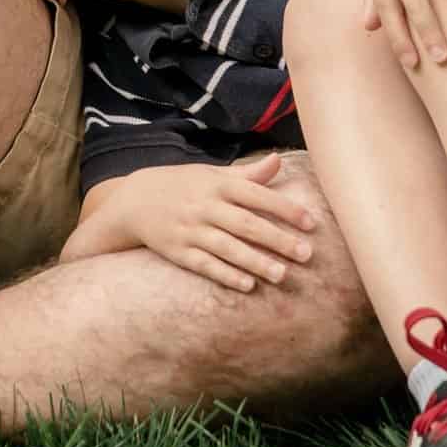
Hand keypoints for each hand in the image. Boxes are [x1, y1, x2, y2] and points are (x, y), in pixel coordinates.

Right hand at [60, 155, 317, 292]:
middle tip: (306, 254)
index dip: (285, 209)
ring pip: (227, 248)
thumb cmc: (185, 185)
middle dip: (277, 239)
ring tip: (282, 275)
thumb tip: (278, 161)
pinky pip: (205, 265)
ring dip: (255, 262)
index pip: (257, 195)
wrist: (134, 200)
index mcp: (217, 184)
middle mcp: (205, 206)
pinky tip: (248, 285)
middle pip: (246, 224)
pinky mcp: (178, 252)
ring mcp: (190, 230)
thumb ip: (248, 174)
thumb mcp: (213, 174)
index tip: (311, 223)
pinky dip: (226, 275)